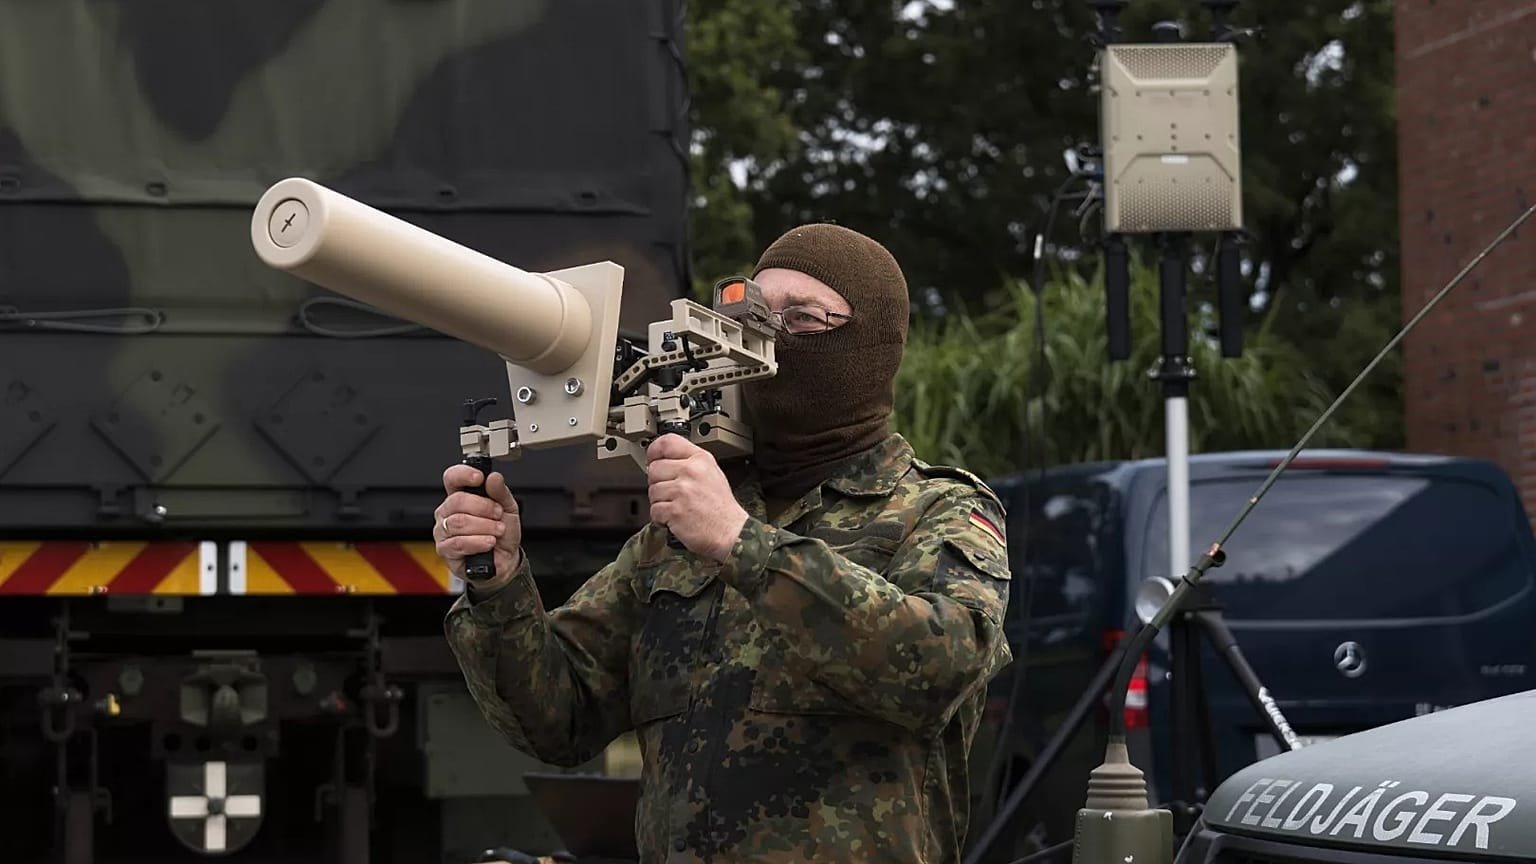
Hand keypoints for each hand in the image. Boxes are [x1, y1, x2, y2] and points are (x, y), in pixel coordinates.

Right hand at [434, 464, 522, 581]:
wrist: (506, 560)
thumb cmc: (502, 533)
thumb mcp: (508, 508)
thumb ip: (500, 492)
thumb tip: (493, 477)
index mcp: (460, 496)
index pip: (452, 478)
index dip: (463, 474)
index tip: (479, 478)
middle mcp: (448, 512)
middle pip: (456, 501)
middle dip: (483, 507)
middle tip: (498, 514)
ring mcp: (444, 530)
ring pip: (458, 522)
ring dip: (484, 526)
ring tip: (497, 531)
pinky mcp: (445, 550)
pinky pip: (458, 543)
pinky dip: (478, 542)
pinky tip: (489, 542)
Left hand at [646, 434, 747, 560]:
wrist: (731, 532)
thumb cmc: (722, 507)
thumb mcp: (712, 473)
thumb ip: (689, 462)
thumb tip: (664, 459)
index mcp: (700, 459)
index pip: (667, 442)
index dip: (654, 451)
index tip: (652, 459)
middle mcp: (691, 471)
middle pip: (654, 469)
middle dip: (658, 483)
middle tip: (672, 493)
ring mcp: (682, 491)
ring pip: (652, 491)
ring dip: (660, 502)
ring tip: (678, 506)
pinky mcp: (675, 511)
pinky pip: (654, 510)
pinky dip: (662, 517)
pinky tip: (676, 517)